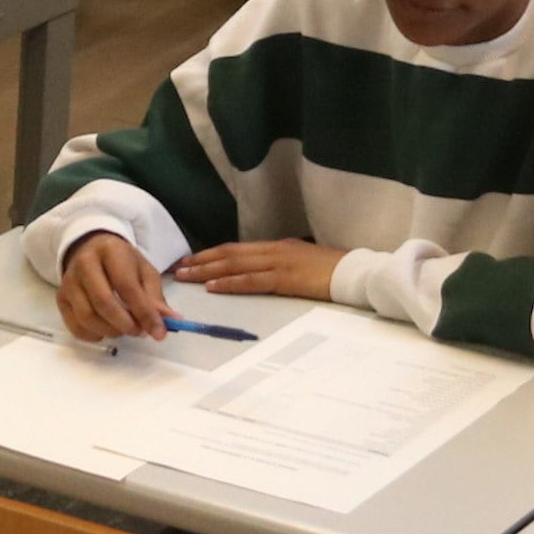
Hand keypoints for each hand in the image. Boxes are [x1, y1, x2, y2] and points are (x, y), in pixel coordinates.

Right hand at [56, 230, 169, 342]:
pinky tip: (107, 329)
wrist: (90, 249)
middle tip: (141, 332)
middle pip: (104, 303)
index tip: (159, 332)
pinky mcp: (61, 298)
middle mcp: (85, 264)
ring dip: (112, 331)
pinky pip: (76, 327)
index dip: (144, 312)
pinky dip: (95, 335)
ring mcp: (69, 282)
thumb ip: (155, 297)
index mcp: (110, 251)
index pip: (127, 286)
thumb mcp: (143, 271)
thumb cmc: (121, 262)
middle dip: (126, 324)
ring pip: (88, 317)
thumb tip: (170, 322)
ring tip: (126, 328)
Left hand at [175, 239, 344, 302]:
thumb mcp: (302, 260)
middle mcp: (274, 250)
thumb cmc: (331, 270)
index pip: (237, 249)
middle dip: (202, 260)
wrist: (354, 272)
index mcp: (277, 246)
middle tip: (179, 267)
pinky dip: (230, 283)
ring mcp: (279, 263)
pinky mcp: (285, 279)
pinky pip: (251, 281)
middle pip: (230, 253)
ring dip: (208, 271)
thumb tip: (263, 269)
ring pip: (235, 265)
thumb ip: (281, 263)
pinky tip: (214, 286)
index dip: (212, 254)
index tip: (192, 259)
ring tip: (187, 276)